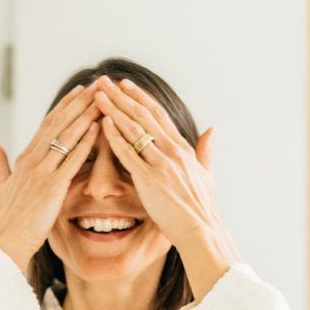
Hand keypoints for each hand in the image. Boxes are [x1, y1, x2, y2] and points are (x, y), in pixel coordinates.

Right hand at [0, 83, 100, 273]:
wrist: (7, 240)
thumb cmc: (8, 218)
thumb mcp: (2, 185)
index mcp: (23, 159)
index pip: (47, 124)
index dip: (64, 106)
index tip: (79, 91)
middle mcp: (32, 160)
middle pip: (59, 123)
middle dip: (79, 103)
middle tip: (98, 85)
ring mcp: (41, 172)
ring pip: (66, 136)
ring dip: (85, 115)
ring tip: (102, 99)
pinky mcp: (52, 186)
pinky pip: (72, 159)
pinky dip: (85, 142)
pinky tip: (97, 128)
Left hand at [94, 76, 239, 299]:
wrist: (201, 229)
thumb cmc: (202, 206)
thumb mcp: (207, 173)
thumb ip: (206, 150)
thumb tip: (212, 130)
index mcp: (183, 147)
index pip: (158, 114)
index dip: (140, 97)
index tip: (125, 84)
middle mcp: (172, 150)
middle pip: (142, 115)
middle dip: (121, 96)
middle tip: (103, 81)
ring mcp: (161, 163)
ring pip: (134, 130)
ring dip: (114, 110)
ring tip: (97, 95)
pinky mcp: (150, 178)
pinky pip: (129, 154)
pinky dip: (116, 137)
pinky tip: (103, 124)